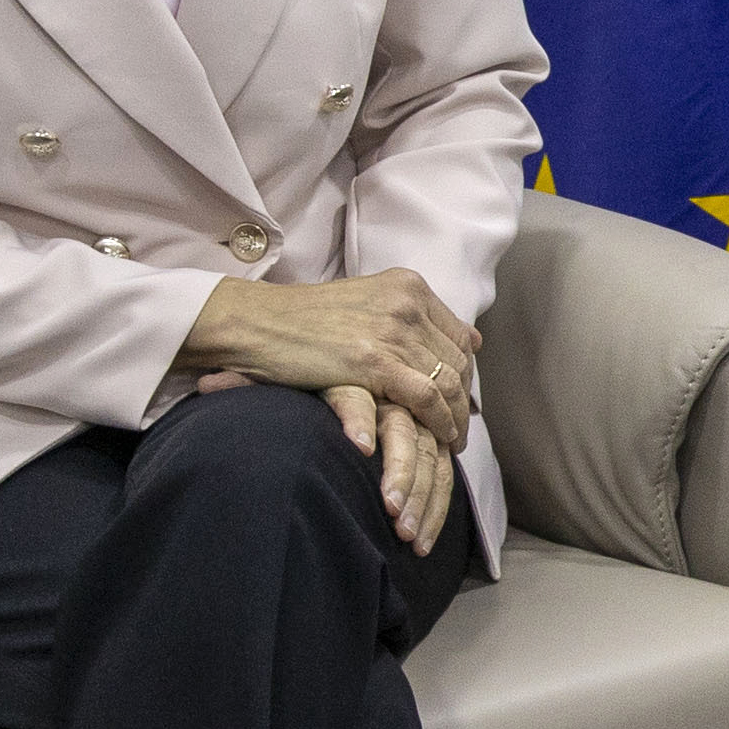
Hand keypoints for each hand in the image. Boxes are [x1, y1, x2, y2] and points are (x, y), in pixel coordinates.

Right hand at [177, 268, 479, 448]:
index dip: (465, 373)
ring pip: (448, 381)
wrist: (255, 322)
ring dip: (456, 417)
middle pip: (458, 360)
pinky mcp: (374, 360)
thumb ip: (413, 319)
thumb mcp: (368, 304)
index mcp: (409, 286)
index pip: (459, 336)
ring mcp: (393, 330)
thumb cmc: (303, 320)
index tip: (461, 400)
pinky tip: (440, 439)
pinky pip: (426, 396)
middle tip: (461, 429)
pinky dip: (439, 422)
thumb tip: (472, 340)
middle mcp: (408, 303)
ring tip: (453, 442)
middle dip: (463, 400)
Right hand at [323, 386, 454, 555]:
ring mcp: (381, 396)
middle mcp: (408, 413)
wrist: (316, 376)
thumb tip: (406, 532)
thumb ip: (396, 480)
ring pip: (401, 435)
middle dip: (418, 499)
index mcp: (421, 431)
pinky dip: (360, 424)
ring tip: (390, 504)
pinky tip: (361, 448)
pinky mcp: (348, 382)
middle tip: (404, 533)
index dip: (434, 511)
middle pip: (425, 458)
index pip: (439, 474)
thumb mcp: (379, 455)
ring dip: (399, 471)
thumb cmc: (346, 430)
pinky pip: (358, 402)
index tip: (421, 548)